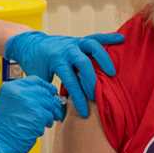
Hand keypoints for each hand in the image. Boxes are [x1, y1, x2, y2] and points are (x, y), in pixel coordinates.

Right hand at [0, 76, 65, 152]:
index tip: (50, 93)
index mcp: (11, 87)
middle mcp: (20, 92)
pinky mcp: (37, 115)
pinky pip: (50, 116)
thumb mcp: (8, 105)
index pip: (36, 81)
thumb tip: (44, 96)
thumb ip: (23, 97)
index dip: (45, 88)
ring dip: (50, 114)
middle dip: (51, 103)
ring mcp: (29, 103)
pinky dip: (47, 124)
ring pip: (50, 104)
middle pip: (45, 92)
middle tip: (52, 110)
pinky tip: (38, 129)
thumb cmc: (0, 131)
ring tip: (43, 122)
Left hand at [4, 31, 123, 118]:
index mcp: (55, 60)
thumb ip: (49, 94)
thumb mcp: (39, 80)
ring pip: (92, 45)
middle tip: (96, 96)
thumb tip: (60, 115)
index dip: (78, 97)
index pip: (70, 80)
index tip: (85, 112)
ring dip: (104, 58)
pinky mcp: (81, 39)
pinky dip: (109, 37)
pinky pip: (97, 36)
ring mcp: (75, 42)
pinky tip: (122, 39)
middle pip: (83, 63)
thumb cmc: (36, 65)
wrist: (31, 44)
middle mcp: (67, 49)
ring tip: (112, 73)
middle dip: (91, 81)